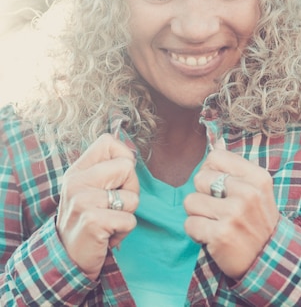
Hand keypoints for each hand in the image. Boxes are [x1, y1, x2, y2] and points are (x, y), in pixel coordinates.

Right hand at [56, 134, 138, 280]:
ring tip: (108, 221)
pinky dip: (124, 231)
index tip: (116, 180)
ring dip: (127, 214)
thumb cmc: (89, 220)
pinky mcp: (93, 221)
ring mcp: (82, 201)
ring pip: (133, 197)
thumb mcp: (91, 189)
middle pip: (127, 167)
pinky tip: (106, 235)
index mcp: (77, 171)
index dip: (123, 158)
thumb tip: (131, 154)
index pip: (107, 142)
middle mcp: (76, 182)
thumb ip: (108, 169)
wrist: (68, 259)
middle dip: (130, 189)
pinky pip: (130, 220)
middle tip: (113, 206)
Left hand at [184, 141, 278, 279]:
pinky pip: (189, 224)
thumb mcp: (257, 190)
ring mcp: (234, 214)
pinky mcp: (220, 234)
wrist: (270, 260)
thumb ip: (235, 168)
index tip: (220, 187)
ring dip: (198, 215)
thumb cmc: (258, 221)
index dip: (211, 172)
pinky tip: (212, 236)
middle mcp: (247, 193)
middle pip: (199, 178)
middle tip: (219, 209)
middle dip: (203, 195)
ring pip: (190, 201)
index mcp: (257, 177)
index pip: (215, 157)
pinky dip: (196, 232)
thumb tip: (217, 142)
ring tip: (216, 223)